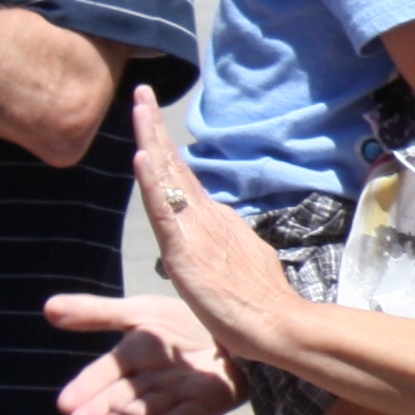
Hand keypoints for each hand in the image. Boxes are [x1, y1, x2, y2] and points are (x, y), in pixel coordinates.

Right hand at [46, 292, 241, 414]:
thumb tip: (47, 308)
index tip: (64, 405)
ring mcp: (178, 393)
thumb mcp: (140, 312)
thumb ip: (97, 314)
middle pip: (122, 396)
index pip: (104, 373)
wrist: (235, 329)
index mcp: (133, 357)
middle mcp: (151, 380)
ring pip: (148, 408)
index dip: (85, 387)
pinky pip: (185, 414)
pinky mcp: (206, 402)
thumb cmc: (183, 323)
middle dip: (100, 410)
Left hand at [120, 86, 307, 361]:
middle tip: (141, 91)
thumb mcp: (242, 263)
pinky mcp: (186, 251)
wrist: (276, 323)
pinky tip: (142, 156)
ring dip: (151, 140)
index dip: (165, 146)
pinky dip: (153, 183)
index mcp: (213, 221)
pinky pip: (165, 211)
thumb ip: (228, 244)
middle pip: (173, 166)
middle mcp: (205, 217)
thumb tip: (224, 234)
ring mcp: (196, 230)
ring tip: (138, 107)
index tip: (150, 116)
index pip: (183, 177)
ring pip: (167, 179)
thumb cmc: (261, 304)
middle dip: (154, 127)